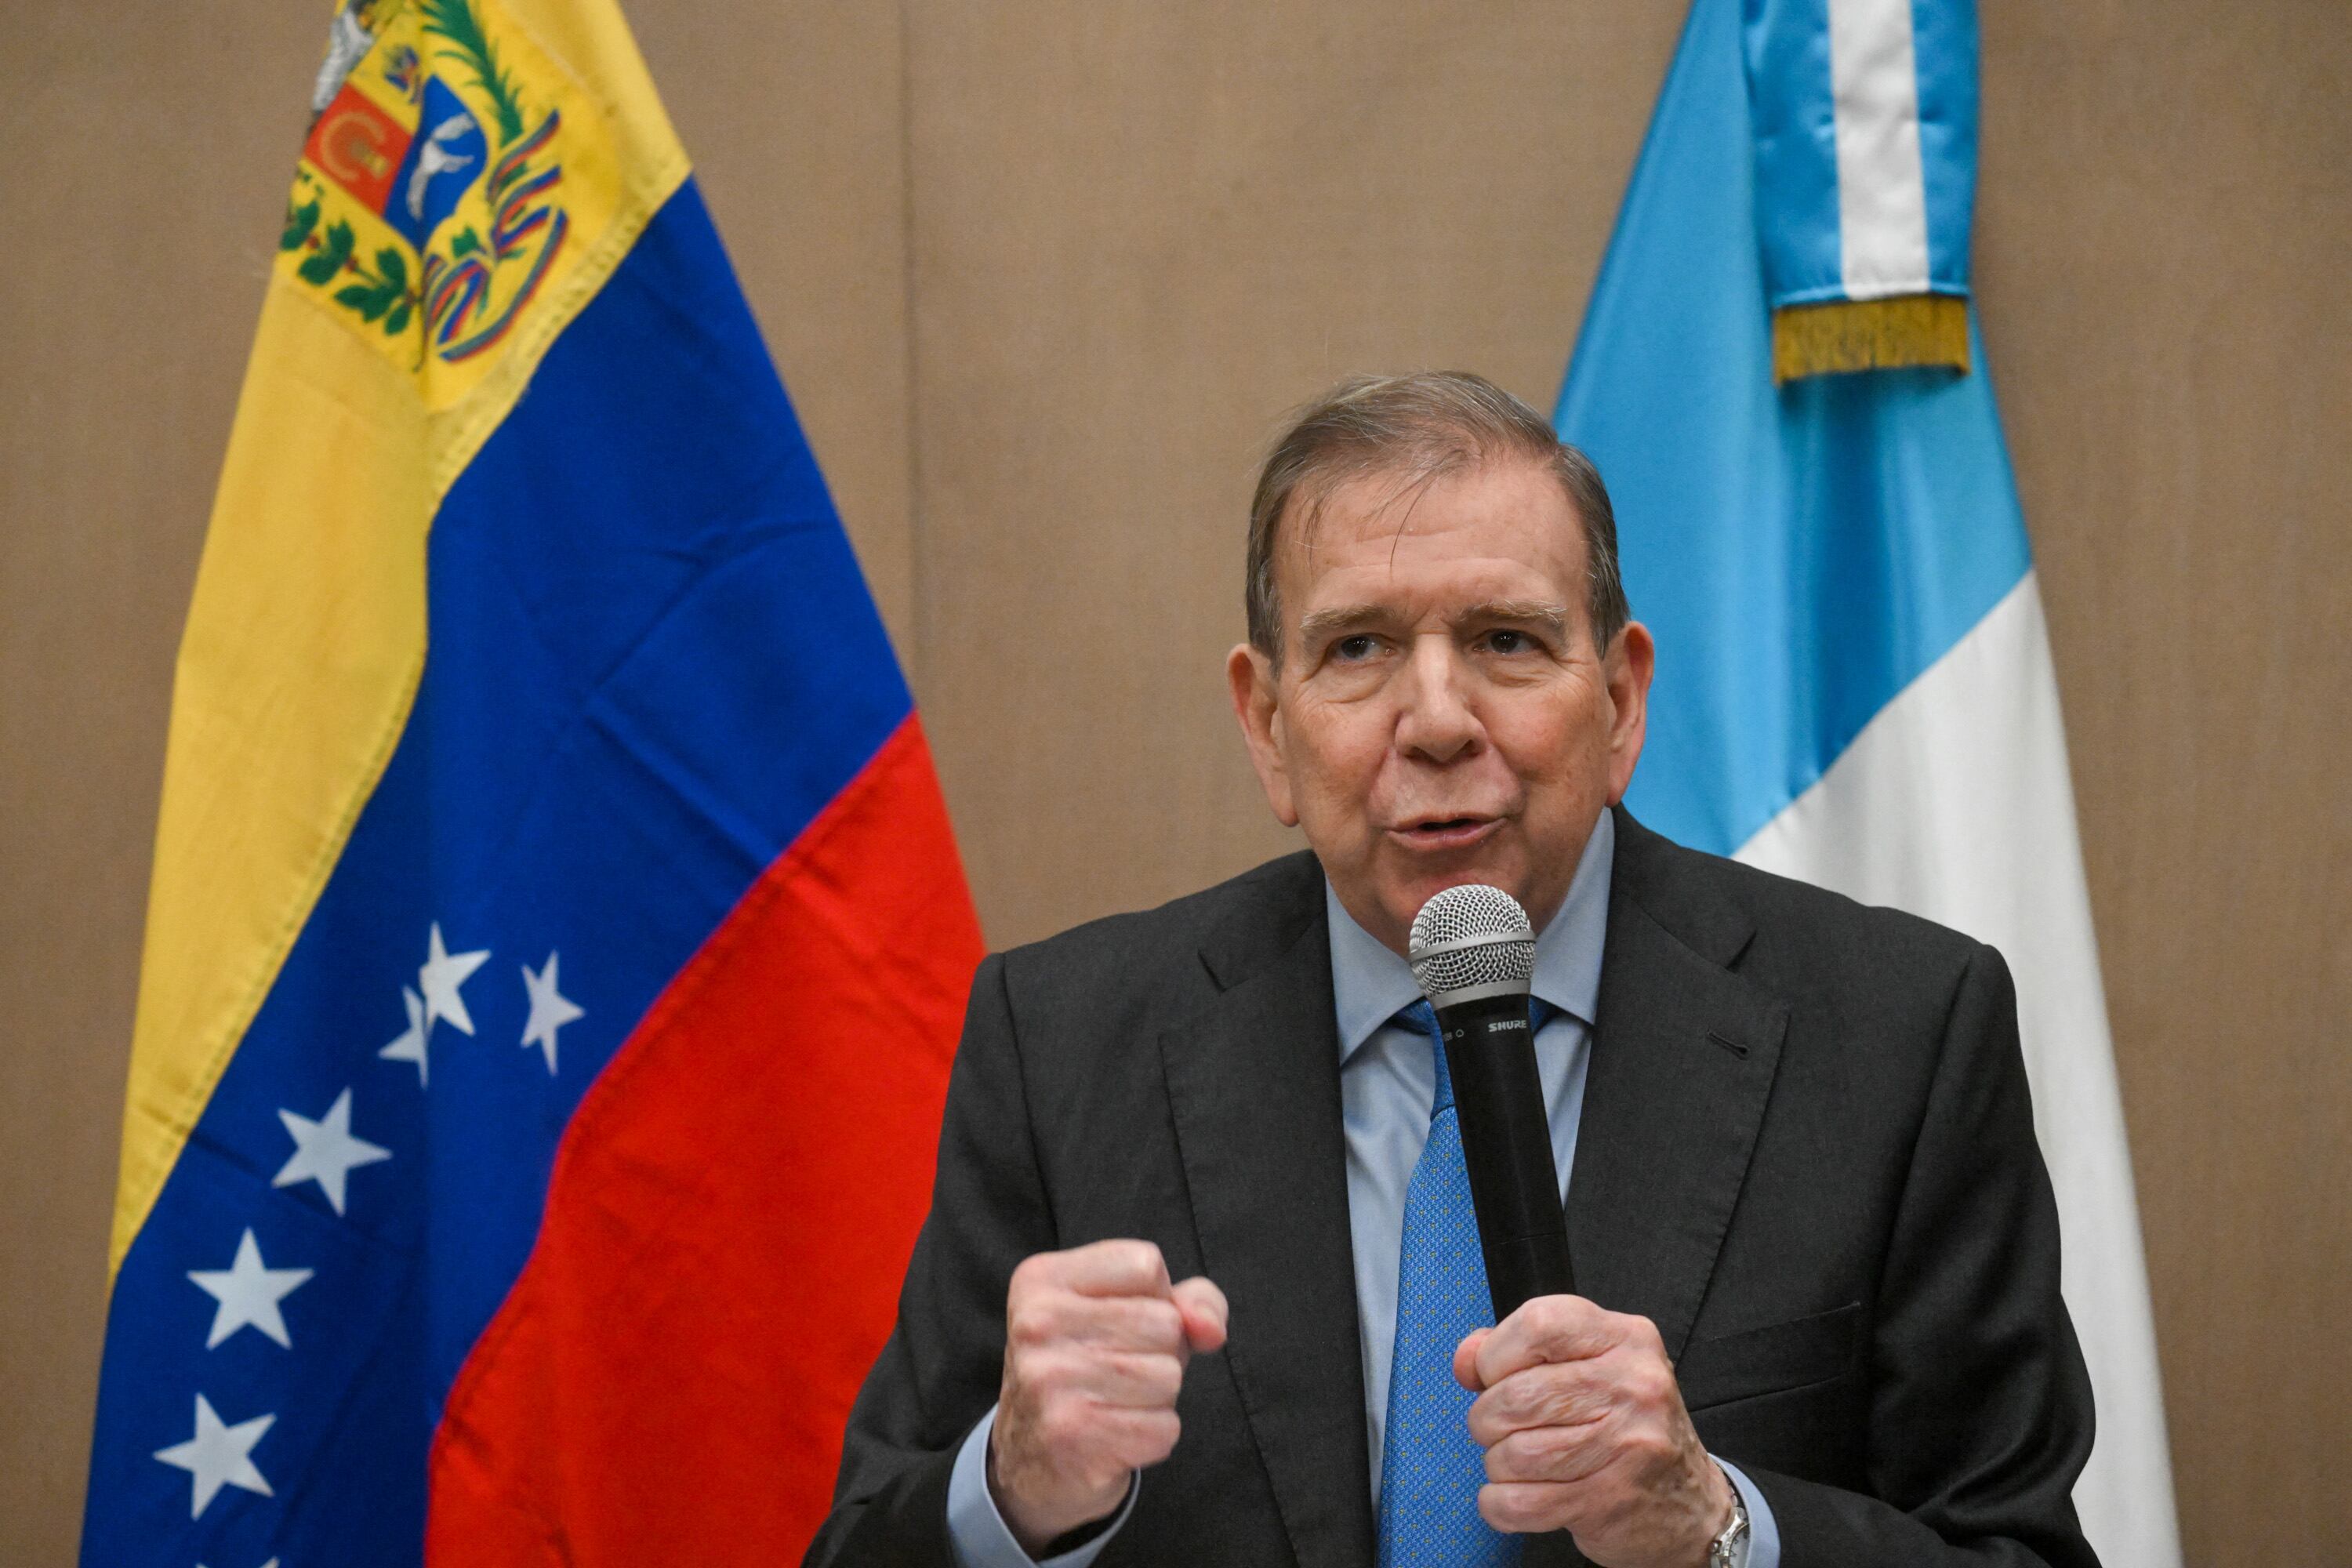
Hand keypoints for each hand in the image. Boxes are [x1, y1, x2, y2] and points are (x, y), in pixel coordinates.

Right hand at [988, 1239, 1228, 1553]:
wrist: (1030, 1458)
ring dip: (1156, 1398)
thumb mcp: (1129, 1312)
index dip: (1155, 1299)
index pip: (1146, 1264)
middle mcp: (1038, 1324)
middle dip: (1160, 1352)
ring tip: (1112, 1402)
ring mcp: (1050, 1381)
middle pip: (1164, 1322)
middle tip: (1115, 1372)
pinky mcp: (1073, 1437)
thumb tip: (1211, 1328)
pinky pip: (1163, 1428)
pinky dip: (1151, 1437)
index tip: (1117, 1323)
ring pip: (1168, 1376)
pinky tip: (1112, 1435)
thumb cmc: (1090, 1369)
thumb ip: (1187, 1301)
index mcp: (1043, 1279)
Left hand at [1453, 1295, 1731, 1567]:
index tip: (1493, 1374)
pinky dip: (1500, 1503)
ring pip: (1513, 1452)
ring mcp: (1626, 1445)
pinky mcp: (1609, 1500)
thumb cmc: (1627, 1427)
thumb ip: (1522, 1352)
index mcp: (1625, 1338)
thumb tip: (1467, 1359)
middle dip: (1488, 1419)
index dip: (1496, 1353)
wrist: (1690, 1503)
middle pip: (1515, 1395)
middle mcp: (1632, 1386)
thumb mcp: (1588, 1368)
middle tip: (1503, 1428)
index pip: (1539, 1324)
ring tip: (1521, 1462)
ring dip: (1499, 1464)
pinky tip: (1517, 1495)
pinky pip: (1519, 1502)